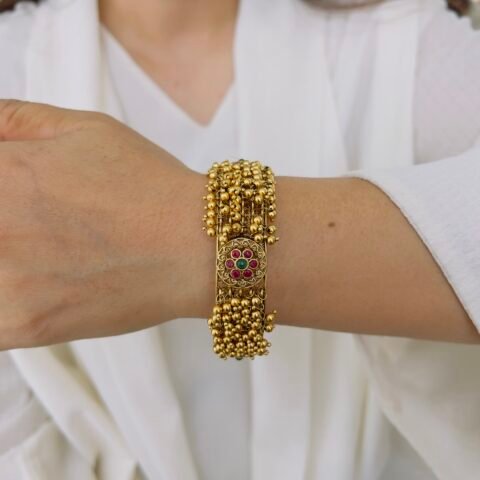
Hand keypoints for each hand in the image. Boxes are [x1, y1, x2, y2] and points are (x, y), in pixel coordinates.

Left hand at [0, 100, 211, 348]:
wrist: (196, 249)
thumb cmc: (150, 189)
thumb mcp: (85, 129)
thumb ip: (14, 119)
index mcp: (4, 173)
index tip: (5, 193)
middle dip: (2, 218)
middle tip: (24, 224)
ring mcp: (4, 283)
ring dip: (1, 256)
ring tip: (30, 248)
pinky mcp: (22, 327)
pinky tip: (21, 282)